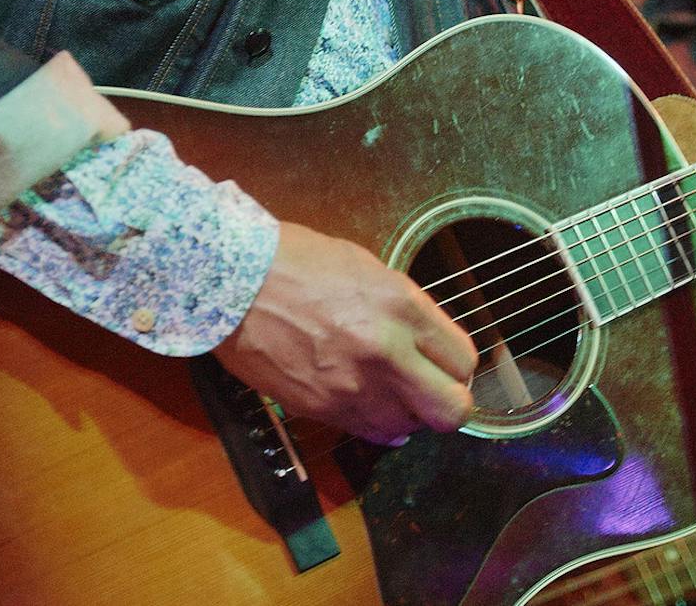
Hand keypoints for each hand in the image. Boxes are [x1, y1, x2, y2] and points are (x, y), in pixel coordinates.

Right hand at [215, 221, 477, 445]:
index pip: (463, 360)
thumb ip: (406, 312)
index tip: (445, 363)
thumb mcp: (369, 271)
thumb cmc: (298, 263)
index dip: (458, 366)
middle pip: (452, 410)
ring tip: (388, 388)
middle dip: (449, 403)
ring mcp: (353, 388)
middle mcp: (386, 353)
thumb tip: (426, 350)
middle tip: (432, 388)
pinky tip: (365, 399)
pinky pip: (370, 433)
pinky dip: (376, 422)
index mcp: (401, 308)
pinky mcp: (323, 410)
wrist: (232, 283)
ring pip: (410, 429)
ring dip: (407, 413)